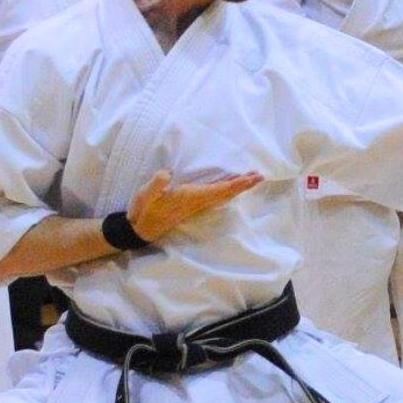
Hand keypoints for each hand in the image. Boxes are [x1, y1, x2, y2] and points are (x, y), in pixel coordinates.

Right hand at [127, 169, 263, 242]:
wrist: (142, 229)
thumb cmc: (144, 211)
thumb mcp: (145, 196)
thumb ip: (156, 185)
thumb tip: (167, 173)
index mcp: (190, 197)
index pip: (218, 190)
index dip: (235, 184)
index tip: (250, 179)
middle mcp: (197, 202)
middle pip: (225, 193)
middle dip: (243, 185)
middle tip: (260, 176)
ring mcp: (196, 204)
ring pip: (222, 196)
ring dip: (237, 188)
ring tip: (251, 179)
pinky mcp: (193, 205)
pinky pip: (216, 197)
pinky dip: (228, 191)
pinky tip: (232, 188)